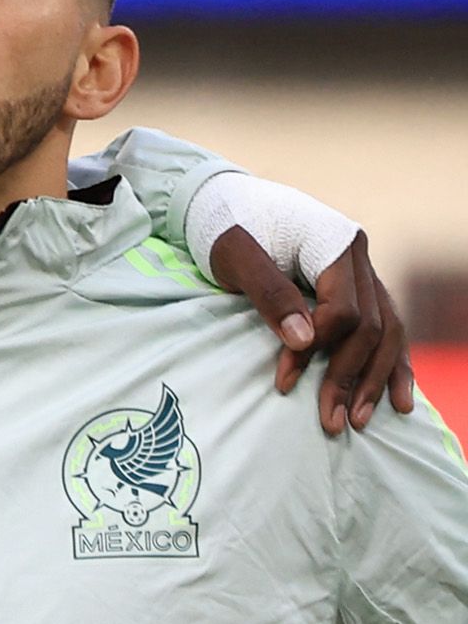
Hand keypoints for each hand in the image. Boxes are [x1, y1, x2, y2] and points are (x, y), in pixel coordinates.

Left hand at [210, 226, 416, 435]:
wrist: (224, 201)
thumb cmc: (225, 227)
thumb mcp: (236, 257)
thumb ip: (270, 295)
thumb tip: (305, 341)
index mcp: (334, 242)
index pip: (342, 310)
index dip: (316, 349)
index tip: (284, 380)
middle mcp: (358, 257)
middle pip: (370, 326)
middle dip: (351, 378)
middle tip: (332, 422)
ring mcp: (362, 272)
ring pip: (387, 331)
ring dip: (377, 378)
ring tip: (363, 421)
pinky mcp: (355, 287)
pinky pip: (386, 327)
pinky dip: (392, 362)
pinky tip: (399, 397)